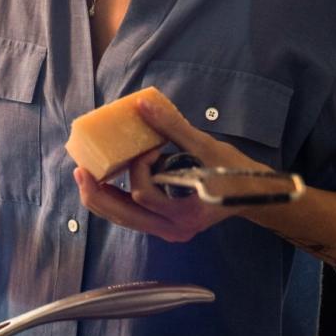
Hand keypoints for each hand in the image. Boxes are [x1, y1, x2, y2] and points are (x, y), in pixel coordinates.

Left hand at [73, 95, 265, 241]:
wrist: (255, 196)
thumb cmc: (234, 171)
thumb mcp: (205, 146)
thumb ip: (172, 127)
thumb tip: (142, 103)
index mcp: (185, 213)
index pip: (144, 193)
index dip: (138, 167)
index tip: (149, 148)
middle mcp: (174, 229)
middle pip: (124, 215)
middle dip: (98, 192)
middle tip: (79, 171)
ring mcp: (170, 232)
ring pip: (124, 220)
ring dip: (103, 197)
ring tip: (85, 176)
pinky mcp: (166, 227)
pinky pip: (133, 218)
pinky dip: (117, 200)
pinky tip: (105, 183)